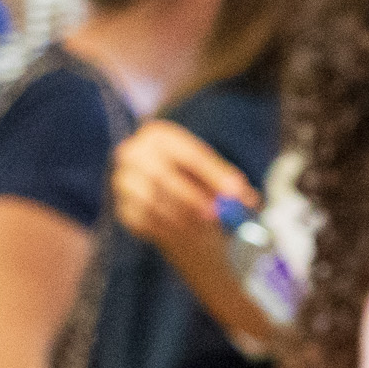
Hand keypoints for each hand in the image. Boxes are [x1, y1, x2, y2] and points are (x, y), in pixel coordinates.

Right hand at [109, 118, 252, 254]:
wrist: (163, 192)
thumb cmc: (193, 178)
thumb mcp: (212, 175)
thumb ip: (228, 185)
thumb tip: (247, 199)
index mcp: (159, 135)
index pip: (189, 154)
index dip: (214, 174)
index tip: (236, 192)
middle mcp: (133, 153)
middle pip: (161, 176)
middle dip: (191, 198)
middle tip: (215, 216)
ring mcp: (122, 181)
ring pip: (152, 202)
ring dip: (182, 217)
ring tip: (205, 227)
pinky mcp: (121, 208)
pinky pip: (144, 222)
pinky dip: (167, 229)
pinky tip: (185, 231)